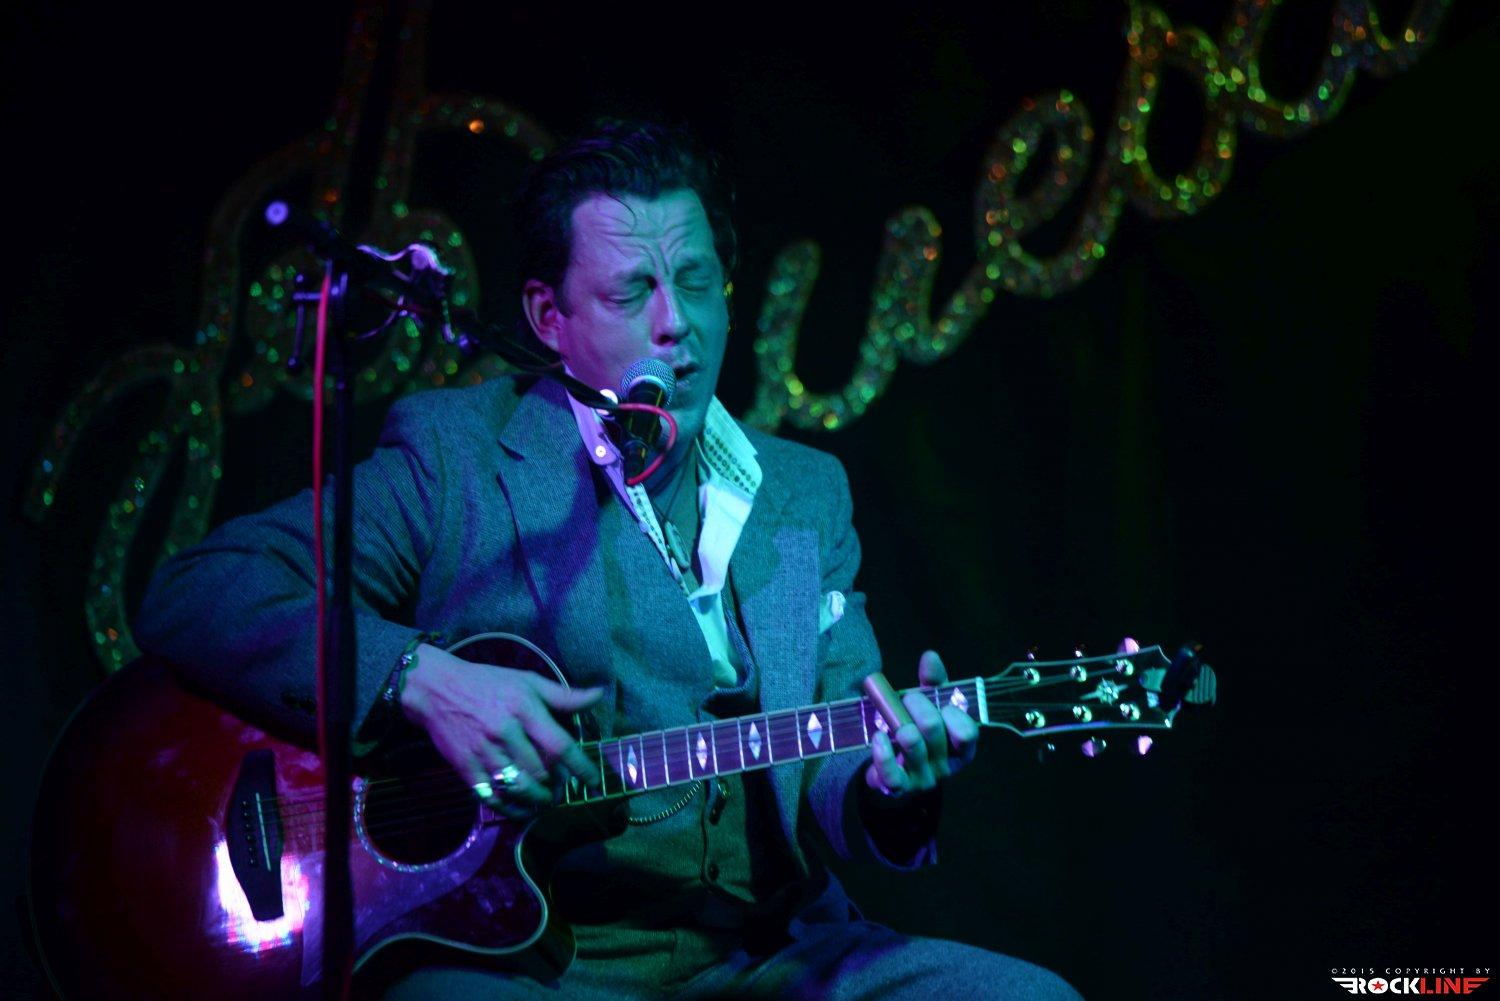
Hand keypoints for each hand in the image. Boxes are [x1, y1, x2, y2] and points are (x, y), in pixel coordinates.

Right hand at [400, 643, 602, 817]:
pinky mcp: (465, 767)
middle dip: (557, 785)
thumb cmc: (487, 683)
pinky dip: (510, 808)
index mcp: (524, 708)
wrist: (436, 689)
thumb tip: (598, 695)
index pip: (559, 745)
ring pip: (519, 787)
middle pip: (541, 771)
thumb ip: (563, 695)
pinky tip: (522, 810)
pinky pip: (492, 796)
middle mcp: (505, 731)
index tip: (593, 782)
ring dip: (538, 800)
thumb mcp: (527, 681)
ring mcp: (483, 751)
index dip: (580, 767)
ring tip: (546, 801)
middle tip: (563, 788)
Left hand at [864, 650, 978, 800]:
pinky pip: (891, 774)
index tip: (936, 697)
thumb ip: (934, 683)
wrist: (893, 768)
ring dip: (897, 721)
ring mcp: (923, 779)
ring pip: (911, 743)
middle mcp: (946, 767)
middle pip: (933, 729)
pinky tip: (878, 737)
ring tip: (890, 715)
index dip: (950, 710)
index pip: (967, 732)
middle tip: (906, 698)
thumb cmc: (918, 731)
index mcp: (962, 749)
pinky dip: (882, 752)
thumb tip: (930, 657)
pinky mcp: (899, 788)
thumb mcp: (931, 706)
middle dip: (916, 705)